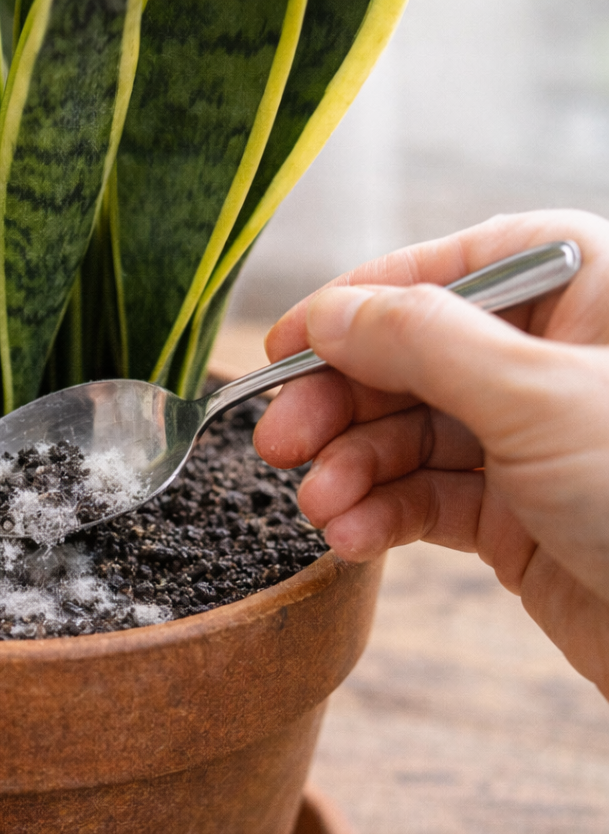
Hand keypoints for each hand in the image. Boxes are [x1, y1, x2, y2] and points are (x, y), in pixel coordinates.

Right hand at [253, 210, 608, 695]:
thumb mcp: (535, 397)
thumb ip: (422, 343)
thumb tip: (329, 313)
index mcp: (580, 289)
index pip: (441, 273)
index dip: (355, 307)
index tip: (284, 344)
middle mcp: (546, 358)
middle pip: (408, 361)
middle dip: (338, 407)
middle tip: (279, 443)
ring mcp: (526, 439)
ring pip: (406, 437)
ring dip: (351, 473)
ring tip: (319, 509)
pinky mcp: (511, 511)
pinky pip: (424, 498)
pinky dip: (380, 516)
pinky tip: (351, 537)